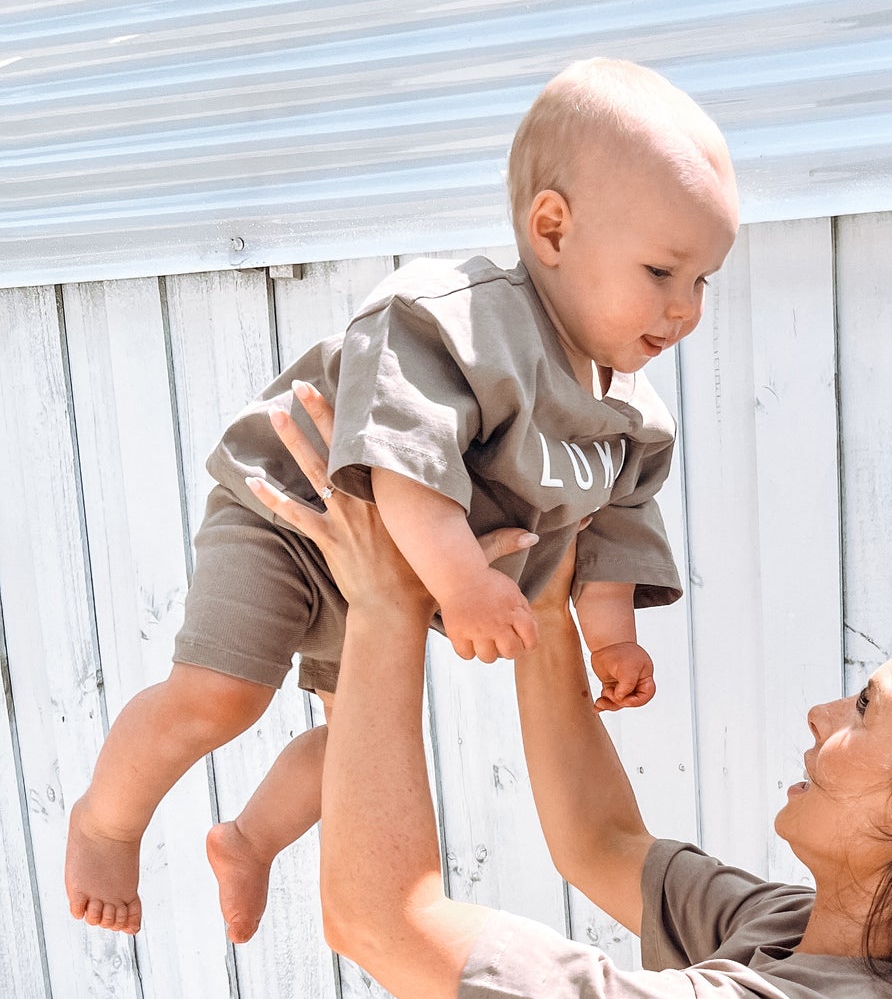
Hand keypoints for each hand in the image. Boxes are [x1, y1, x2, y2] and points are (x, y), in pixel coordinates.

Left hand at [249, 383, 536, 631]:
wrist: (393, 613)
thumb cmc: (425, 585)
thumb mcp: (464, 559)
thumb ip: (498, 544)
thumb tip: (535, 538)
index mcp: (396, 498)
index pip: (378, 448)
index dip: (364, 417)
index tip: (355, 386)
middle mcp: (367, 500)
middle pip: (339, 447)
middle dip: (320, 413)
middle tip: (302, 384)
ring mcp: (343, 518)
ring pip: (312, 471)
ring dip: (292, 441)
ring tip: (275, 413)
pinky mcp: (326, 539)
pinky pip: (294, 515)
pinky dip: (271, 498)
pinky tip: (250, 480)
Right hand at [435, 562, 538, 662]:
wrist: (459, 575)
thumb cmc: (488, 586)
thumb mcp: (513, 593)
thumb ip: (525, 613)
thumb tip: (531, 636)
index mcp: (512, 611)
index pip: (531, 639)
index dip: (529, 643)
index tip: (523, 642)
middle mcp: (495, 622)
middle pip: (511, 652)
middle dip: (510, 650)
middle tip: (503, 643)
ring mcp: (475, 629)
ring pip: (488, 658)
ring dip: (488, 652)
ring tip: (485, 641)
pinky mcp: (457, 632)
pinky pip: (467, 655)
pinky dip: (469, 651)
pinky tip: (470, 640)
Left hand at [590, 641, 654, 711]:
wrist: (605, 643)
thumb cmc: (619, 651)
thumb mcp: (627, 668)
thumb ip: (627, 685)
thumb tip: (621, 698)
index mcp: (644, 677)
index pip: (646, 695)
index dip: (636, 701)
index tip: (624, 699)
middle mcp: (635, 682)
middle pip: (631, 700)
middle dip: (619, 702)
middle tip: (609, 694)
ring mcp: (623, 684)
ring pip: (619, 701)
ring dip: (609, 704)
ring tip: (600, 701)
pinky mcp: (612, 684)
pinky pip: (609, 698)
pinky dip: (603, 703)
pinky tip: (597, 706)